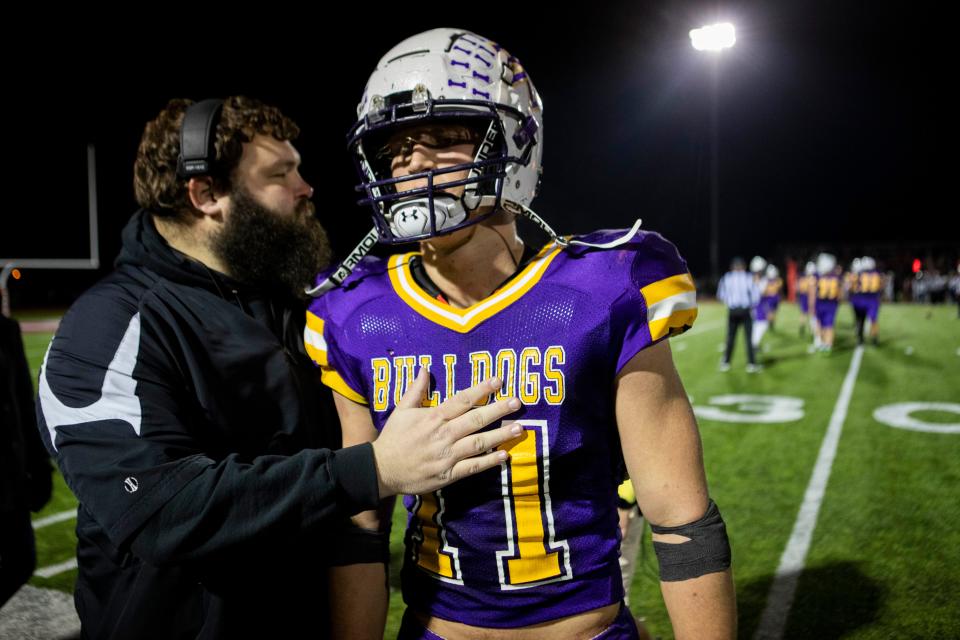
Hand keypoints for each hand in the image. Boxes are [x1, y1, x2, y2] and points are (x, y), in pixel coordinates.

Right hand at [372, 369, 521, 496]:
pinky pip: (472, 467)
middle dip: (498, 410)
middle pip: (476, 419)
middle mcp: (443, 435)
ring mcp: (447, 455)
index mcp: (433, 417)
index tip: (498, 380)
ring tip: (519, 428)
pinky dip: (489, 462)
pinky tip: (504, 455)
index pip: (462, 400)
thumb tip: (424, 368)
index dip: (482, 390)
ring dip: (500, 435)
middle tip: (517, 402)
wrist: (381, 470)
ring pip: (479, 443)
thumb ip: (416, 390)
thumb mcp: (401, 410)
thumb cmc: (393, 438)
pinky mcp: (448, 474)